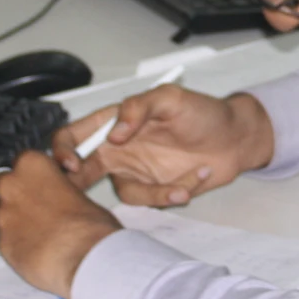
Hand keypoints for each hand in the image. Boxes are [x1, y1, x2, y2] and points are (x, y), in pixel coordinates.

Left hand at [0, 152, 119, 295]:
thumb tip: (62, 199)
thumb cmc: (88, 226)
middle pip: (2, 183)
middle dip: (15, 193)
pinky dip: (14, 241)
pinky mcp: (0, 242)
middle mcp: (11, 186)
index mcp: (32, 164)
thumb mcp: (82, 194)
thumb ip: (62, 190)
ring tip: (33, 230)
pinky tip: (32, 248)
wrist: (82, 258)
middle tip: (35, 205)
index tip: (40, 181)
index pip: (23, 159)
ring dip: (10, 218)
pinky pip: (2, 238)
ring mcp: (3, 215)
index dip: (32, 173)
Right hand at [54, 86, 275, 206]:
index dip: (62, 150)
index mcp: (114, 122)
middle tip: (88, 197)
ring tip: (188, 180)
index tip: (71, 165)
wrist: (236, 139)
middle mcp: (119, 149)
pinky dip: (175, 192)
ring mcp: (135, 172)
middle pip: (82, 172)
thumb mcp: (171, 98)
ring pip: (124, 194)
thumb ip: (139, 107)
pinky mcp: (154, 190)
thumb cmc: (204, 112)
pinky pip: (152, 201)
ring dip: (155, 192)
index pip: (74, 135)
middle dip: (80, 187)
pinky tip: (197, 176)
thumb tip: (114, 133)